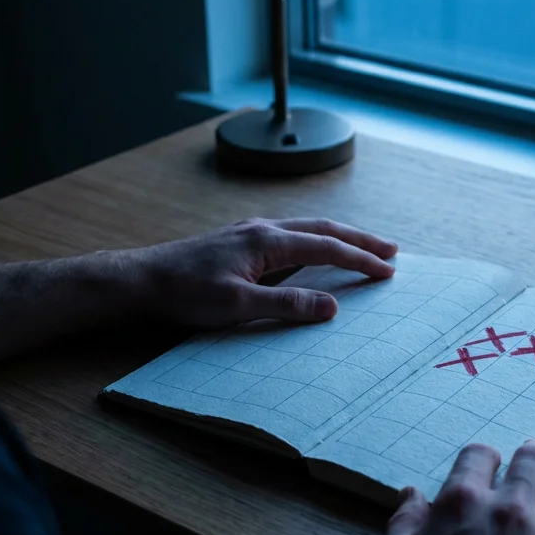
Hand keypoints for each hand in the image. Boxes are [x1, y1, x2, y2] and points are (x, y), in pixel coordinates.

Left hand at [119, 218, 396, 327]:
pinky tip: (315, 250)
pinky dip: (315, 241)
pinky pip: (290, 235)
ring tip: (363, 247)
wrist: (142, 279)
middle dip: (359, 239)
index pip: (326, 247)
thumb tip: (332, 306)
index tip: (388, 270)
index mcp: (267, 240)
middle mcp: (262, 229)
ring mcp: (250, 232)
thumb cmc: (185, 293)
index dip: (360, 259)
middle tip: (391, 250)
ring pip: (306, 228)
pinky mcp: (240, 241)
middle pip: (323, 229)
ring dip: (338, 237)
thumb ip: (287, 305)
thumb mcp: (237, 306)